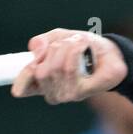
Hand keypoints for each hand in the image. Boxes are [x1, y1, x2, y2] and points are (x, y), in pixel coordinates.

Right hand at [10, 29, 127, 103]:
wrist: (110, 52)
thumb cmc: (82, 47)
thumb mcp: (57, 38)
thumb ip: (41, 43)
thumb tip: (35, 51)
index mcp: (41, 83)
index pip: (22, 88)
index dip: (22, 78)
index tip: (28, 71)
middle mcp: (52, 92)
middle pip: (39, 70)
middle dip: (53, 49)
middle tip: (68, 43)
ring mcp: (66, 95)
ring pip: (55, 66)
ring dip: (67, 47)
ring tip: (79, 44)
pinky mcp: (81, 92)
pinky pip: (69, 68)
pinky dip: (75, 50)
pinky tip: (84, 47)